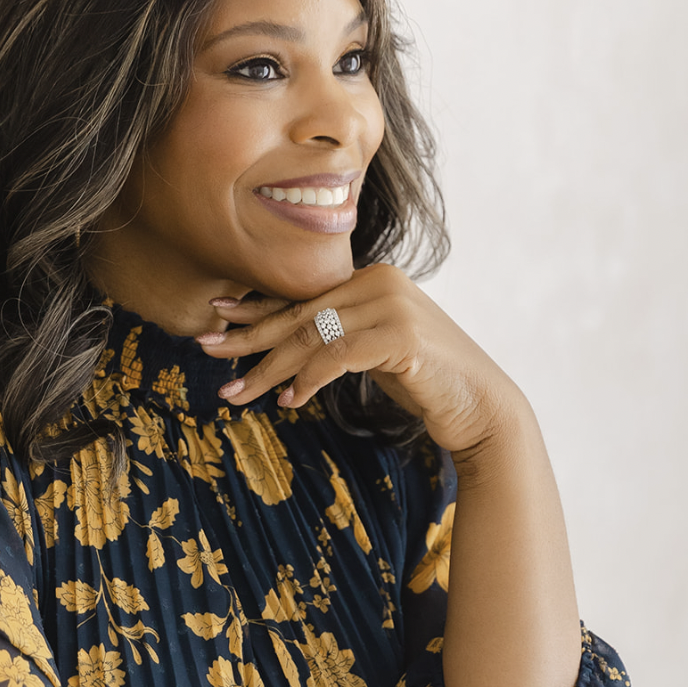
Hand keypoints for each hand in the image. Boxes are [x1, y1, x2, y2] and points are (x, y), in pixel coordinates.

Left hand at [196, 264, 523, 456]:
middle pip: (300, 313)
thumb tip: (287, 348)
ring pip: (310, 336)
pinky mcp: (401, 336)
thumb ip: (339, 338)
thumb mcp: (375, 351)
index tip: (217, 319)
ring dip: (267, 368)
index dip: (256, 309)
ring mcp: (392, 305)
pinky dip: (307, 379)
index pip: (303, 295)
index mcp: (372, 278)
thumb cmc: (426, 382)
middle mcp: (381, 281)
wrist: (482, 407)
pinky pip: (336, 356)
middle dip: (248, 337)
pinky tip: (288, 401)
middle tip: (205, 350)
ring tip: (234, 392)